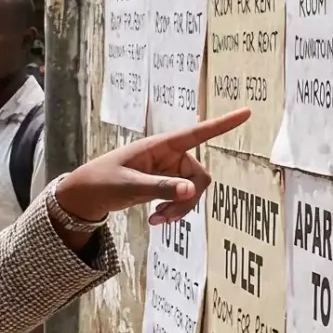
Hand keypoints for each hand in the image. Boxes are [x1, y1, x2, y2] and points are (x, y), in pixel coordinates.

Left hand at [57, 109, 249, 227]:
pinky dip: (174, 211)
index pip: (196, 133)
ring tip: (159, 220)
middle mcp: (168, 156)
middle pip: (199, 175)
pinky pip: (182, 198)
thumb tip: (192, 190)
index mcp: (159, 146)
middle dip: (190, 198)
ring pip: (193, 190)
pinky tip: (158, 220)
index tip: (246, 112)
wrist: (85, 196)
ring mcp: (167, 172)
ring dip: (181, 208)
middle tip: (169, 216)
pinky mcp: (164, 186)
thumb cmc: (102, 181)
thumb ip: (160, 187)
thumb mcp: (130, 186)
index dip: (223, 124)